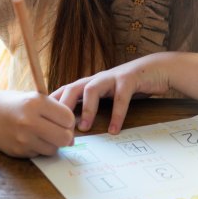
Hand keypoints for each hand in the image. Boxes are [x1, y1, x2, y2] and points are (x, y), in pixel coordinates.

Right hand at [0, 90, 74, 157]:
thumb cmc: (15, 103)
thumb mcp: (35, 98)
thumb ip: (55, 112)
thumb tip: (73, 138)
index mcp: (36, 103)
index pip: (68, 118)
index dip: (69, 120)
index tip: (62, 120)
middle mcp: (29, 121)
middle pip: (65, 137)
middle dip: (66, 136)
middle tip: (60, 131)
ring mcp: (23, 138)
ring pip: (53, 149)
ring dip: (52, 143)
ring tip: (43, 134)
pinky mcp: (18, 150)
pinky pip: (39, 154)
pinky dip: (39, 148)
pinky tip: (30, 138)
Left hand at [51, 54, 169, 134]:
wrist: (157, 69)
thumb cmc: (129, 86)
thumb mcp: (108, 96)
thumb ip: (94, 106)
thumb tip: (77, 127)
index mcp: (89, 84)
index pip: (65, 92)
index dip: (52, 104)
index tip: (40, 120)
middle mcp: (97, 79)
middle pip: (72, 88)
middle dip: (62, 106)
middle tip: (56, 127)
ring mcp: (112, 78)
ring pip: (92, 89)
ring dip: (86, 109)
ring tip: (83, 128)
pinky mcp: (129, 80)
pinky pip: (121, 98)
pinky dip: (117, 115)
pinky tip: (114, 130)